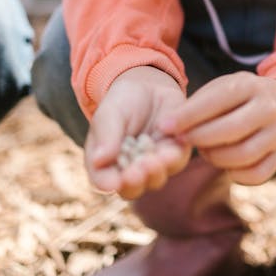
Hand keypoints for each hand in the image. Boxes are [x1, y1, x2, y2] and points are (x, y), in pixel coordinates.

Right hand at [84, 67, 189, 199]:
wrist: (148, 86)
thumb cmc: (122, 102)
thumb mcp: (110, 113)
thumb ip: (106, 135)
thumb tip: (99, 161)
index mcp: (105, 163)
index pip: (103, 181)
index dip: (108, 183)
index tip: (115, 180)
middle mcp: (128, 171)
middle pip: (131, 189)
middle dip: (135, 182)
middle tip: (137, 172)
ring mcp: (153, 166)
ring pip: (155, 179)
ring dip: (155, 172)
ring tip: (155, 159)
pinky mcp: (175, 154)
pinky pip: (176, 162)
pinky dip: (173, 158)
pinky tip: (171, 149)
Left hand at [160, 72, 275, 185]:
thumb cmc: (237, 97)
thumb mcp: (220, 89)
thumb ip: (196, 105)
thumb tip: (168, 127)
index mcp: (250, 85)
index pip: (217, 100)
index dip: (188, 115)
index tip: (163, 126)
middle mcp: (268, 107)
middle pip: (233, 129)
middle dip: (201, 138)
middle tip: (182, 141)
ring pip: (245, 154)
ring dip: (217, 157)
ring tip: (205, 151)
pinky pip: (257, 174)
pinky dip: (237, 175)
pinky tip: (226, 165)